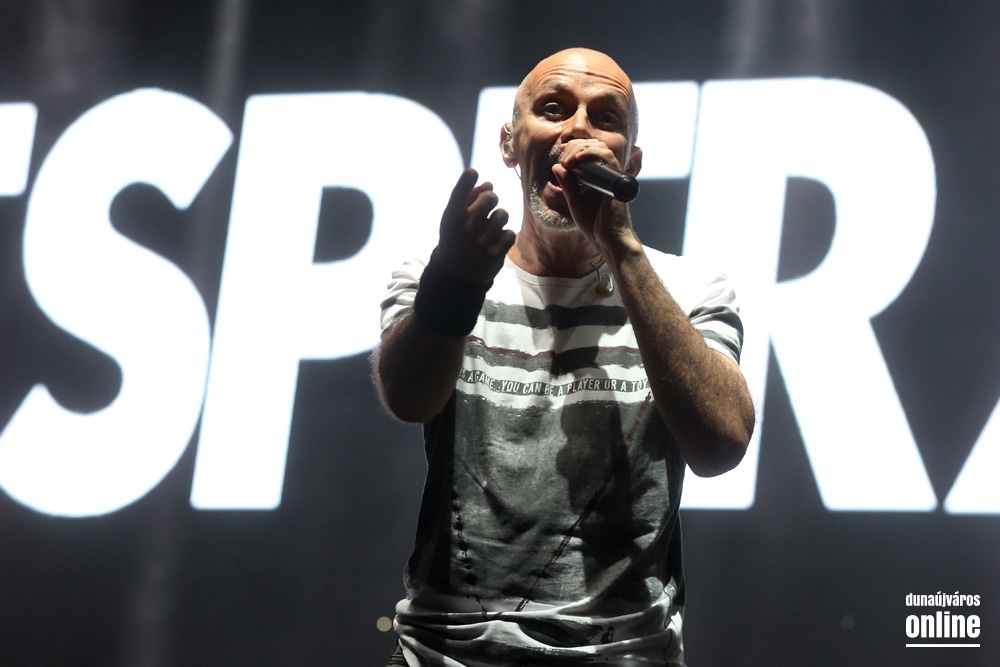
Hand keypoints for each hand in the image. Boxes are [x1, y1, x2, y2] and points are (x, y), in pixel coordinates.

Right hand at [435, 168, 515, 284]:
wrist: (456, 274)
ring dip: (499, 218)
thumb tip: (489, 184)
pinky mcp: (495, 254)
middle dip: (491, 198)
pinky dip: (505, 235)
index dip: (467, 180)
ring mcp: (481, 241)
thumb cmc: (456, 238)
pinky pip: (509, 233)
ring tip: (491, 226)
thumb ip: (468, 199)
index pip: (459, 193)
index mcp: (452, 218)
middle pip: (490, 198)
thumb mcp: (454, 220)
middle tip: (488, 205)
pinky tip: (496, 241)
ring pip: (503, 214)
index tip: (473, 173)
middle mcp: (465, 228)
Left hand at [552, 140, 637, 254]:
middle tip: (563, 155)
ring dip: (582, 147)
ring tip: (569, 159)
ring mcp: (613, 176)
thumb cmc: (594, 225)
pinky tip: (579, 158)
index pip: (589, 151)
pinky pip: (608, 158)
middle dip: (575, 145)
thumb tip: (556, 166)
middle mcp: (607, 174)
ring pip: (601, 147)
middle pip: (595, 145)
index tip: (561, 150)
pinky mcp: (616, 180)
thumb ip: (567, 185)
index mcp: (598, 177)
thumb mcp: (574, 202)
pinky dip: (592, 153)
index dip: (575, 146)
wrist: (607, 240)